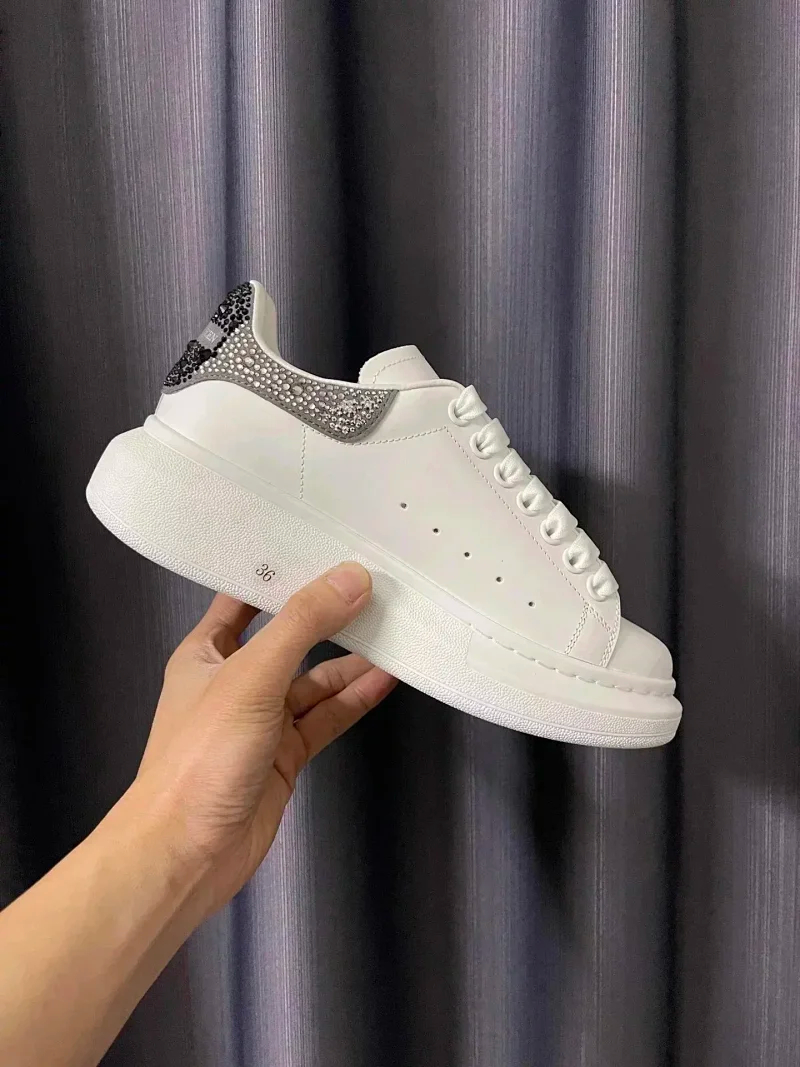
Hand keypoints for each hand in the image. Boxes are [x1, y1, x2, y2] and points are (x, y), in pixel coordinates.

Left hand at [133, 561, 396, 917]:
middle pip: (288, 638)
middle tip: (377, 586)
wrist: (184, 854)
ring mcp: (262, 720)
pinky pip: (325, 718)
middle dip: (328, 616)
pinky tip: (386, 680)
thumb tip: (352, 577)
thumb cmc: (201, 755)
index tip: (326, 546)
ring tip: (396, 631)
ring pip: (313, 680)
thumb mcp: (252, 676)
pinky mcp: (285, 756)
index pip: (245, 597)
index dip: (281, 572)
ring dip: (351, 661)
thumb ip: (302, 625)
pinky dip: (354, 699)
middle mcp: (234, 680)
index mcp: (206, 652)